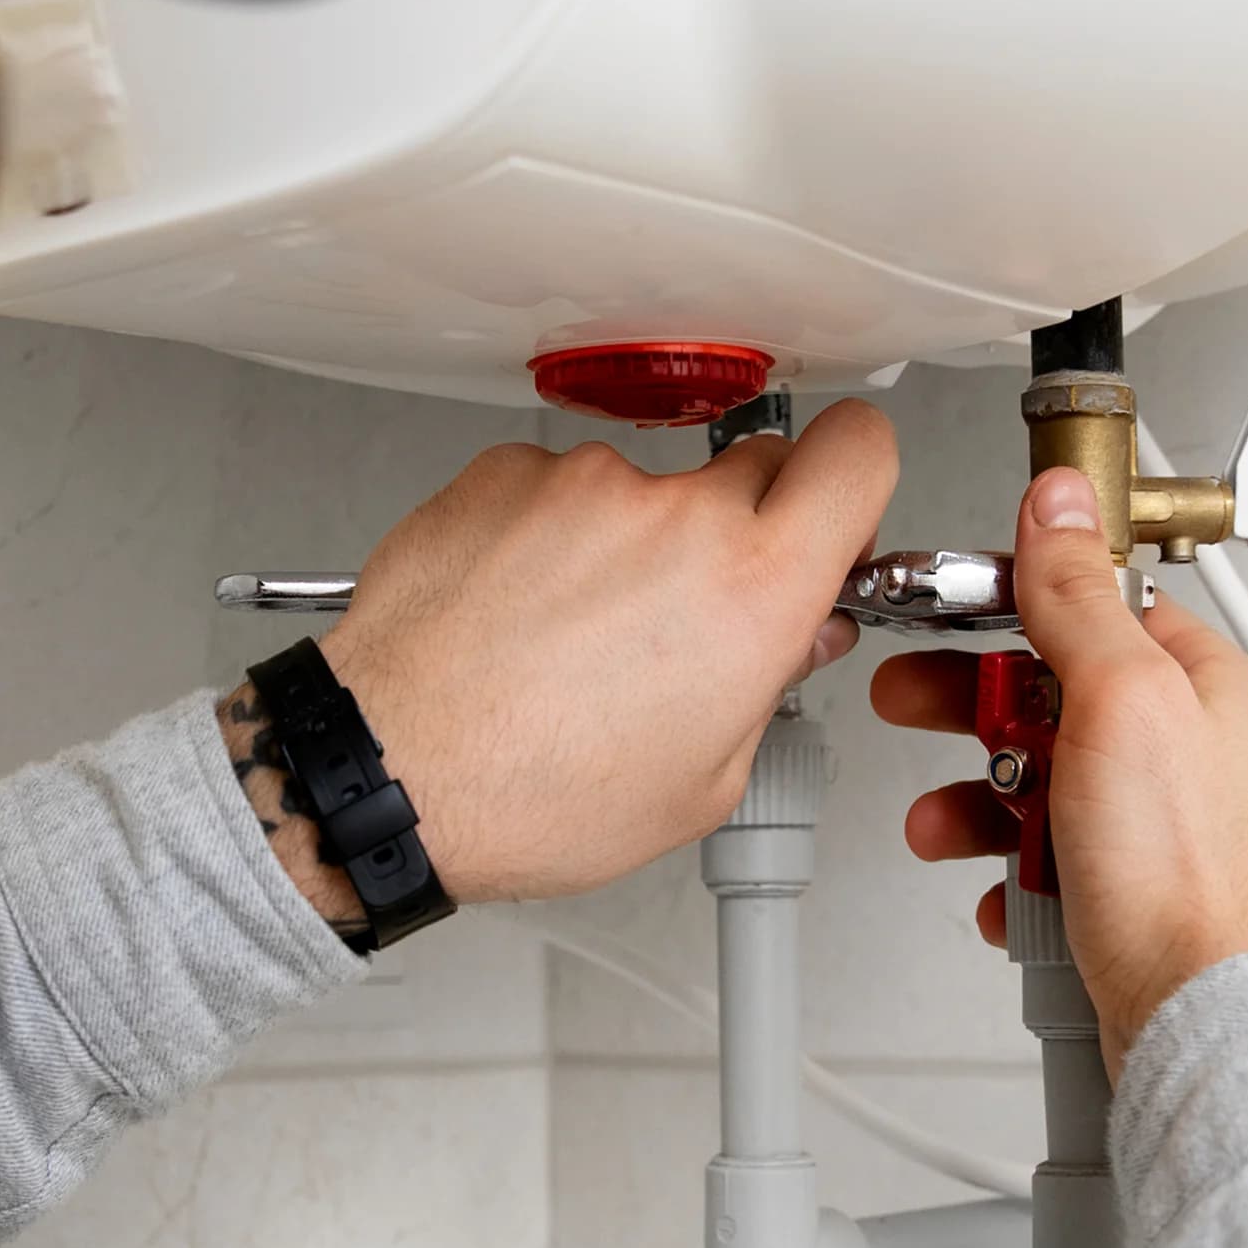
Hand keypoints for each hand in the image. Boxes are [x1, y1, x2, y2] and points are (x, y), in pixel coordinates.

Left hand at [300, 401, 895, 904]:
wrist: (388, 773)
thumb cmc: (530, 795)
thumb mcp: (701, 783)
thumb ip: (766, 686)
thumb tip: (795, 634)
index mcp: (752, 589)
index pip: (859, 452)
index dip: (854, 476)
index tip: (833, 509)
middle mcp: (674, 515)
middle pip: (754, 466)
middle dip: (740, 526)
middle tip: (693, 605)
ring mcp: (581, 483)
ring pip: (642, 487)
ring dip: (625, 540)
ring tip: (571, 634)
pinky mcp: (502, 473)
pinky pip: (553, 488)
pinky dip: (544, 535)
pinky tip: (515, 612)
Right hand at [874, 465, 1247, 1075]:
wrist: (1199, 1018)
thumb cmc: (1186, 875)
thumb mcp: (1120, 700)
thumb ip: (1077, 598)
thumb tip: (1059, 505)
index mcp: (1199, 685)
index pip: (1090, 610)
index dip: (1008, 606)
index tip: (944, 613)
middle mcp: (1185, 751)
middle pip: (1049, 698)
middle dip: (971, 715)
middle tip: (916, 707)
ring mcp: (1156, 827)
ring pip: (1035, 786)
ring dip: (974, 805)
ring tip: (943, 824)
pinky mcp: (1125, 893)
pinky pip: (1041, 863)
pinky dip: (1007, 874)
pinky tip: (1004, 889)